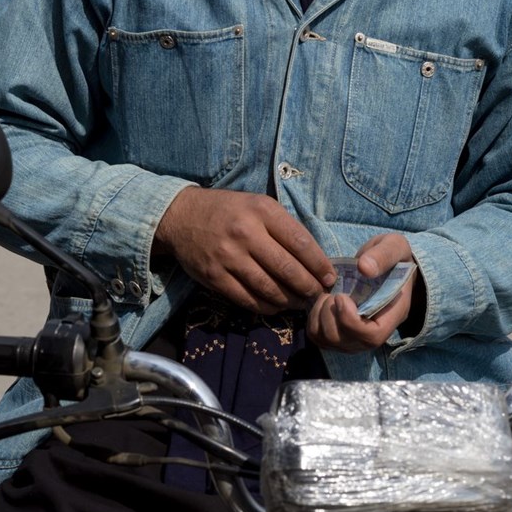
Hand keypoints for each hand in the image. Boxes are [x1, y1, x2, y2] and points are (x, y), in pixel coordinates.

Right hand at [154, 188, 335, 313]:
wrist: (182, 216)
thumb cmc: (228, 210)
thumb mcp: (258, 204)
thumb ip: (283, 226)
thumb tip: (314, 257)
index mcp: (262, 210)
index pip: (300, 242)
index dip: (319, 264)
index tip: (329, 277)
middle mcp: (246, 233)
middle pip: (287, 269)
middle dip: (309, 286)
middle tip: (319, 295)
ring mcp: (228, 257)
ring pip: (269, 288)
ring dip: (290, 300)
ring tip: (301, 302)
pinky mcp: (215, 277)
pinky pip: (247, 299)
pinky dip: (266, 306)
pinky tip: (277, 305)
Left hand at [307, 233, 418, 352]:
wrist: (387, 268)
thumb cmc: (392, 258)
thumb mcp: (394, 247)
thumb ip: (383, 255)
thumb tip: (364, 267)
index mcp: (392, 315)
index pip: (372, 336)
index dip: (351, 321)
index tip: (341, 296)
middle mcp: (374, 332)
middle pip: (347, 343)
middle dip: (331, 317)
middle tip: (332, 293)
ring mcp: (356, 336)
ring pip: (330, 343)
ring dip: (320, 318)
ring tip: (327, 296)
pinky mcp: (341, 334)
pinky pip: (320, 338)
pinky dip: (313, 321)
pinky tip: (321, 302)